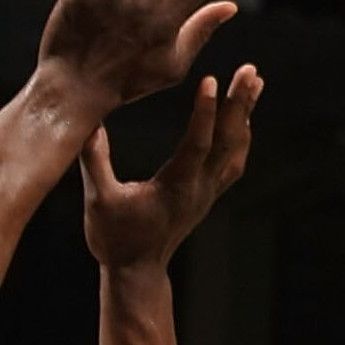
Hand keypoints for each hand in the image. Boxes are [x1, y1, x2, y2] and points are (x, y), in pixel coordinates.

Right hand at [82, 64, 262, 270]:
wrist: (136, 274)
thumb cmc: (115, 239)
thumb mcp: (99, 202)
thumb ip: (95, 162)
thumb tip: (90, 124)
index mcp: (174, 188)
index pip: (196, 145)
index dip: (205, 112)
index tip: (211, 80)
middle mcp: (198, 189)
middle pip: (227, 142)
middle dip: (239, 104)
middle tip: (250, 70)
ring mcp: (206, 193)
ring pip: (235, 149)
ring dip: (245, 114)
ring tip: (254, 81)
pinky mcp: (207, 196)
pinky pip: (233, 162)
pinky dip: (241, 136)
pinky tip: (243, 117)